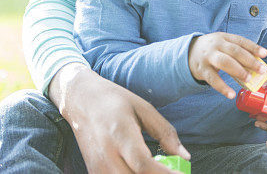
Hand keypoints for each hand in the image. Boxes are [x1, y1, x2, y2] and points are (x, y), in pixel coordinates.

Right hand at [49, 63, 188, 173]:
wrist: (81, 100)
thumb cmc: (115, 101)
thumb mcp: (144, 109)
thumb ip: (165, 133)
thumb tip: (185, 157)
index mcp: (121, 135)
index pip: (143, 165)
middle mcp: (107, 155)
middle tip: (172, 171)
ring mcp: (98, 167)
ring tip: (158, 169)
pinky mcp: (94, 172)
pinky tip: (143, 170)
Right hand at [187, 32, 266, 98]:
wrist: (189, 52)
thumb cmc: (214, 50)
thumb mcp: (224, 45)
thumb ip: (238, 53)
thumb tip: (256, 66)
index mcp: (224, 37)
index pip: (241, 41)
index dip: (253, 47)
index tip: (264, 54)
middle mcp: (216, 45)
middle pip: (235, 51)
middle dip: (249, 60)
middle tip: (261, 70)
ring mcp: (208, 57)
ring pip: (225, 62)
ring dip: (238, 71)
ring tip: (248, 79)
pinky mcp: (202, 69)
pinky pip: (213, 79)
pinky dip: (222, 87)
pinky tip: (231, 94)